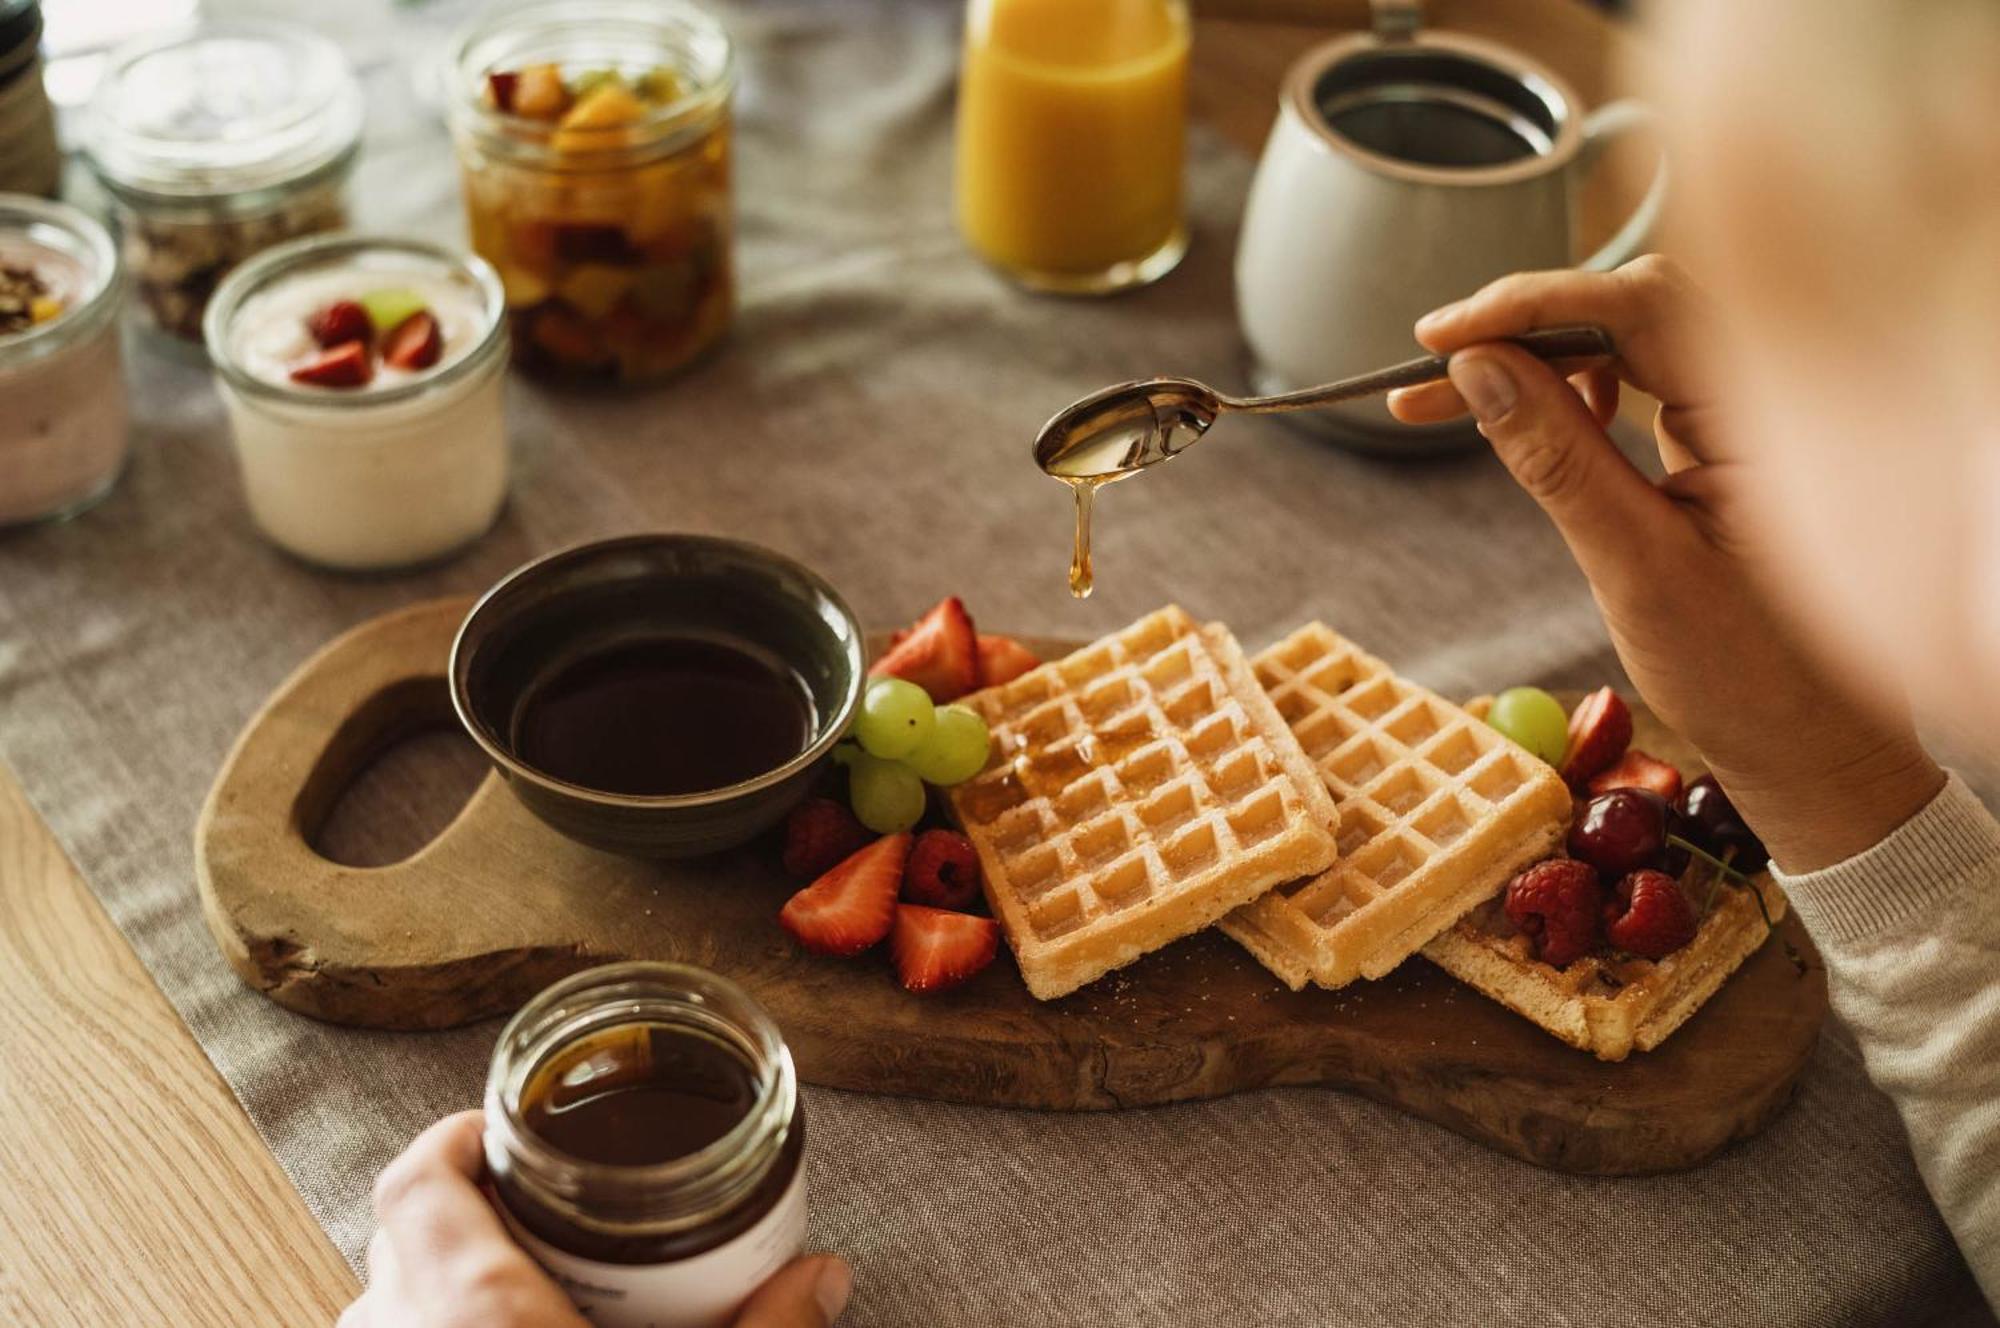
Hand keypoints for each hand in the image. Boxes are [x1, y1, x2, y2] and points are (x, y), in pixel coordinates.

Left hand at [340, 1111, 850, 1327]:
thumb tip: (824, 1273)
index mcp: (470, 1311)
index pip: (419, 1180)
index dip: (452, 1138)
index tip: (503, 1122)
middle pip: (396, 1239)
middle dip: (460, 1213)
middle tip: (537, 1209)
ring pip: (384, 1309)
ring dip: (435, 1288)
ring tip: (519, 1287)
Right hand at [1387, 256, 1942, 872]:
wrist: (1818, 742)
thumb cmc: (1748, 673)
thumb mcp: (1633, 564)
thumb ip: (1556, 456)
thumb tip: (1477, 368)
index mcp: (1771, 410)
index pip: (1640, 304)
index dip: (1531, 304)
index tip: (1441, 336)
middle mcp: (1772, 389)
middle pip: (1631, 303)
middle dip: (1524, 325)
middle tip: (1426, 368)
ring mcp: (1753, 406)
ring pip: (1629, 335)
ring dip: (1538, 356)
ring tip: (1447, 402)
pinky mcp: (1729, 429)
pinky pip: (1641, 373)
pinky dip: (1573, 385)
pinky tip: (1524, 417)